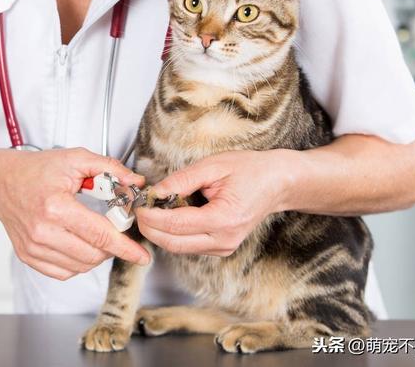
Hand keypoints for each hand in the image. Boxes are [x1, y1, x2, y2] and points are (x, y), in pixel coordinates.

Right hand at [0, 147, 149, 279]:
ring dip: (97, 255)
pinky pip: (63, 272)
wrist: (1, 182)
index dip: (125, 247)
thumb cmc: (36, 170)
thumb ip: (109, 168)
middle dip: (113, 247)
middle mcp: (42, 231)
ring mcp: (33, 247)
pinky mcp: (28, 256)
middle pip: (92, 254)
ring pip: (80, 266)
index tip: (141, 255)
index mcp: (56, 207)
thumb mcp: (75, 159)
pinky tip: (80, 245)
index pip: (99, 234)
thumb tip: (136, 182)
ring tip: (97, 235)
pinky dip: (78, 264)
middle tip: (117, 232)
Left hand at [135, 150, 292, 256]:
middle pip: (173, 243)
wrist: (276, 183)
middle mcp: (224, 240)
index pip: (176, 225)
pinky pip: (188, 245)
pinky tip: (169, 215)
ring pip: (178, 247)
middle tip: (138, 210)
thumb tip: (156, 192)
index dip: (152, 216)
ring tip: (151, 210)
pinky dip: (173, 233)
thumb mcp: (214, 166)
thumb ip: (182, 180)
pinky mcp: (220, 248)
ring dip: (160, 232)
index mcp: (224, 219)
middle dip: (150, 228)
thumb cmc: (250, 171)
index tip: (138, 205)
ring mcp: (223, 248)